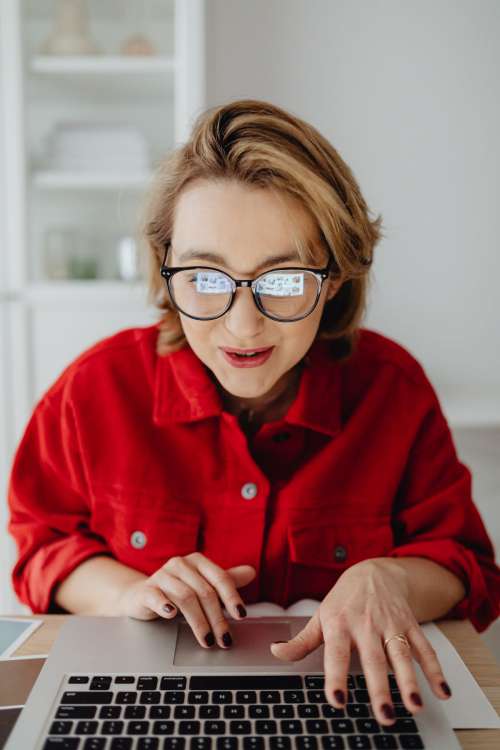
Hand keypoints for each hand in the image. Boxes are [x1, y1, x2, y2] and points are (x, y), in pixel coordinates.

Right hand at [116, 552, 255, 648]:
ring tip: (206, 640)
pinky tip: (171, 615)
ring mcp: (162, 575)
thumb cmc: (178, 589)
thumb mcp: (203, 584)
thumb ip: (227, 580)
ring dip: (198, 621)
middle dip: (217, 618)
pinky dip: (164, 605)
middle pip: (205, 592)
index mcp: (197, 561)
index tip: (241, 616)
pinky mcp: (146, 589)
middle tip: (224, 639)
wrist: (142, 595)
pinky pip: (156, 596)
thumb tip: (251, 572)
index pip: (220, 578)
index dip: (232, 597)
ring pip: (185, 597)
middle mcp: (180, 564)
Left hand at [270, 558, 451, 725]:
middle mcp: (366, 625)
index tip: (337, 700)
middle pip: (373, 659)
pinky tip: (442, 692)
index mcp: (340, 624)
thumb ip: (301, 641)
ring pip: (401, 655)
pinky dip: (435, 670)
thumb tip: (275, 653)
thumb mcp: (320, 616)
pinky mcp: (409, 625)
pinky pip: (424, 649)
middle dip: (380, 688)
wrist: (374, 572)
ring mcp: (390, 624)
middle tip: (383, 714)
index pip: (336, 653)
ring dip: (410, 681)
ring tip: (414, 706)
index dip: (335, 677)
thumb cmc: (344, 600)